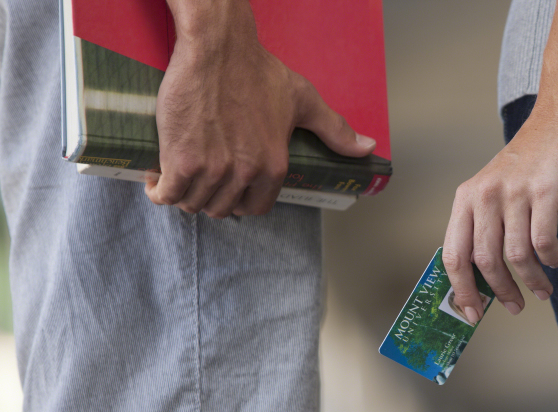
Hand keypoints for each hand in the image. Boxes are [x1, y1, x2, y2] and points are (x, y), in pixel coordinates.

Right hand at [146, 0, 375, 217]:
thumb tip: (367, 149)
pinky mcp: (181, 159)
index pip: (255, 208)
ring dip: (184, 196)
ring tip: (178, 177)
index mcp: (274, 166)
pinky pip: (167, 194)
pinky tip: (155, 179)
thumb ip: (335, 129)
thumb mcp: (304, 100)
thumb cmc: (259, 71)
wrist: (218, 48)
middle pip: (222, 209)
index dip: (240, 201)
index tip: (227, 189)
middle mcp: (246, 173)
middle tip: (201, 180)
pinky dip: (158, 192)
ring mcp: (213, 169)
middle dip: (211, 199)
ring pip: (194, 204)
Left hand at [442, 113, 557, 319]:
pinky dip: (549, 259)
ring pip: (516, 255)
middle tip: (514, 307)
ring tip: (542, 290)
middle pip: (484, 260)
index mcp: (465, 199)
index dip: (461, 288)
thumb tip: (482, 279)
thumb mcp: (490, 190)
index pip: (454, 254)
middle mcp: (484, 196)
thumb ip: (483, 227)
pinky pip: (543, 240)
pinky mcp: (545, 192)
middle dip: (500, 291)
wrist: (556, 124)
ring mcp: (514, 193)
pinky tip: (554, 262)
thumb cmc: (524, 164)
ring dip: (530, 281)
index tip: (472, 311)